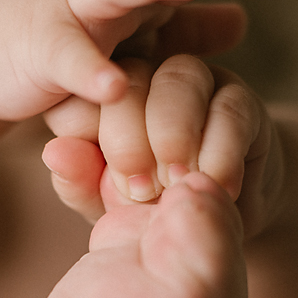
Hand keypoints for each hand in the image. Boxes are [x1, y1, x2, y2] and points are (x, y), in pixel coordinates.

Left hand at [42, 55, 284, 239]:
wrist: (219, 220)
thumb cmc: (153, 208)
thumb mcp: (109, 205)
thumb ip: (80, 182)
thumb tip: (55, 151)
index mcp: (105, 98)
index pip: (87, 96)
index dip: (91, 135)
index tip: (108, 186)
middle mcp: (150, 79)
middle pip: (133, 78)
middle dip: (131, 136)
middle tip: (139, 191)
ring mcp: (199, 84)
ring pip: (181, 80)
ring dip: (174, 134)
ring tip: (175, 184)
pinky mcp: (242, 102)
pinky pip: (230, 110)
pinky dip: (219, 151)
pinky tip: (211, 185)